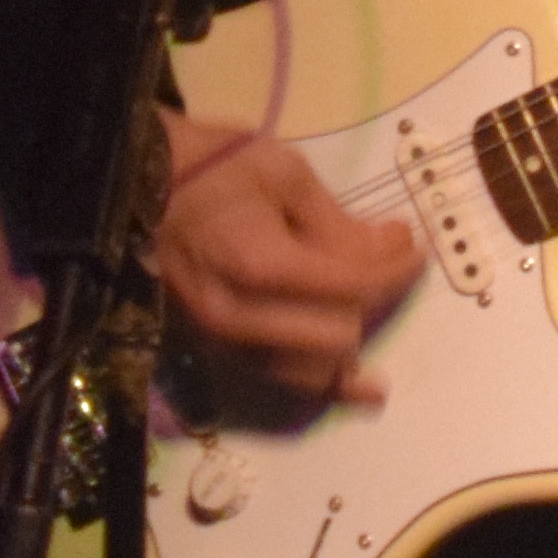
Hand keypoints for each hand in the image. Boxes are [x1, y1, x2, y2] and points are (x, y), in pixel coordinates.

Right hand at [153, 118, 422, 405]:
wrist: (143, 188)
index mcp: (257, 266)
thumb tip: (391, 248)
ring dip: (352, 342)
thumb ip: (338, 222)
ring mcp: (223, 342)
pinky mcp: (215, 352)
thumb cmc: (216, 169)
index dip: (396, 269)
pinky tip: (361, 388)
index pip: (352, 287)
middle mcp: (239, 318)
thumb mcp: (285, 173)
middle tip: (389, 263)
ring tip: (376, 310)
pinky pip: (279, 380)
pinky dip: (323, 383)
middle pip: (338, 335)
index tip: (414, 246)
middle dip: (375, 301)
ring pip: (310, 371)